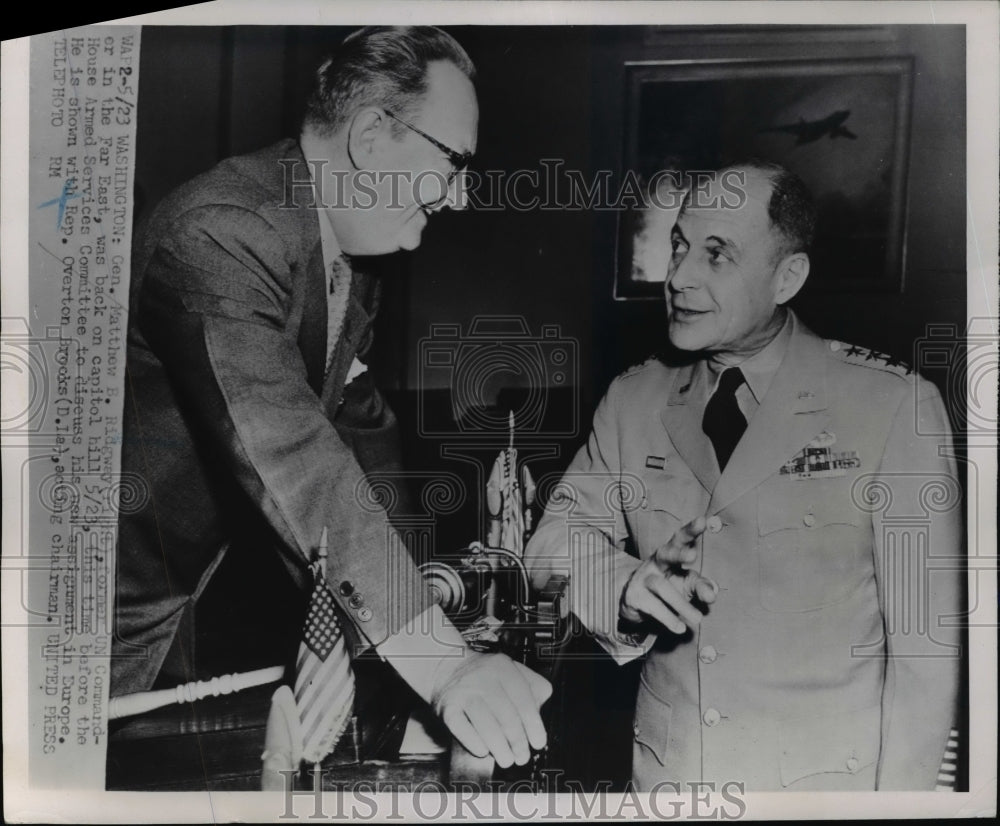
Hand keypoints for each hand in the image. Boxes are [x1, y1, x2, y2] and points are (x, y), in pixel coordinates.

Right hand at [431, 651, 550, 767]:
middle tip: (522, 757)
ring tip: (507, 760)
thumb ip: (532, 686)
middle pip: (507, 716)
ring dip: (500, 749)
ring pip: (487, 726)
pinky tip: (484, 751)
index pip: (524, 700)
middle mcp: (482, 677)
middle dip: (518, 742)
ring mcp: (463, 692)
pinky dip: (476, 744)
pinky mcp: (447, 708)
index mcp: (503, 667)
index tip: (538, 743)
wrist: (447, 668)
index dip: (534, 725)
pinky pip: (463, 731)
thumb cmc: (486, 676)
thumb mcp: (511, 669)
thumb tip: (539, 714)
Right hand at [620, 516, 718, 633]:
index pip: (680, 539)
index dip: (691, 530)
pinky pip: (653, 607)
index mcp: (670, 554)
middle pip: (666, 553)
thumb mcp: (687, 585)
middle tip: (692, 556)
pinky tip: (679, 628)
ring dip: (681, 604)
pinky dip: (668, 618)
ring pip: (662, 587)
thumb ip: (702, 587)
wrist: (634, 601)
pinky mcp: (635, 596)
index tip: (703, 520)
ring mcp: (643, 579)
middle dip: (678, 553)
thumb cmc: (668, 587)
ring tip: (699, 619)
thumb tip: (712, 594)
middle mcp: (656, 563)